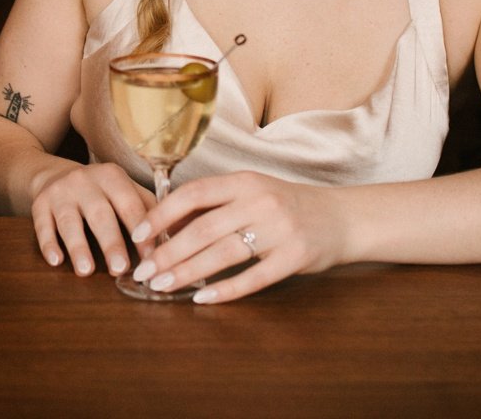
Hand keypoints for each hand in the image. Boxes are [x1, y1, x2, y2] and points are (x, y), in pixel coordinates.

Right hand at [29, 161, 154, 277]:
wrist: (54, 174)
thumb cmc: (101, 192)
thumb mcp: (125, 191)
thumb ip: (149, 210)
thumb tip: (182, 235)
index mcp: (113, 177)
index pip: (130, 204)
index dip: (141, 232)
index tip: (152, 258)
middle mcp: (85, 180)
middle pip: (100, 214)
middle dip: (111, 242)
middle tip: (120, 269)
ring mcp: (60, 192)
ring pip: (69, 221)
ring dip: (78, 246)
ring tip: (86, 271)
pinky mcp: (39, 203)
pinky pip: (42, 225)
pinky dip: (48, 243)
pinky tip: (56, 260)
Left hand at [127, 171, 348, 302]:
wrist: (343, 217)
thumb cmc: (286, 205)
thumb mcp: (252, 192)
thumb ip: (214, 204)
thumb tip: (165, 224)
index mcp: (244, 181)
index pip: (193, 194)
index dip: (161, 214)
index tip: (137, 235)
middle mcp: (260, 201)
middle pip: (203, 228)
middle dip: (167, 252)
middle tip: (144, 271)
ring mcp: (279, 229)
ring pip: (222, 254)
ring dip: (187, 273)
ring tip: (162, 286)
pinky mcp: (295, 257)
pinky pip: (253, 277)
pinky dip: (225, 290)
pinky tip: (202, 299)